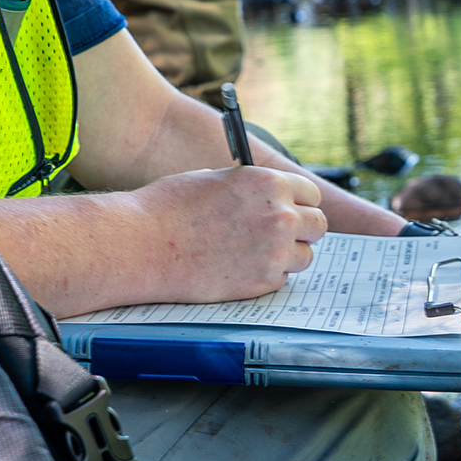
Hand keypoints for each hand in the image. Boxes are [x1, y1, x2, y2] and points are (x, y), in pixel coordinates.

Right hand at [128, 166, 325, 301]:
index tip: (291, 211)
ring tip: (252, 254)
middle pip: (318, 226)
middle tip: (279, 236)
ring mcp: (275, 251)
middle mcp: (280, 216)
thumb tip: (271, 197)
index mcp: (270, 183)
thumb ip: (252, 188)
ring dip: (287, 256)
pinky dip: (266, 276)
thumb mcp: (217, 180)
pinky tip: (237, 268)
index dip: (299, 203)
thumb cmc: (170, 207)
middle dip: (301, 230)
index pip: (311, 195)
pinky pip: (282, 279)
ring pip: (305, 256)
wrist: (143, 244)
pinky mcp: (262, 281)